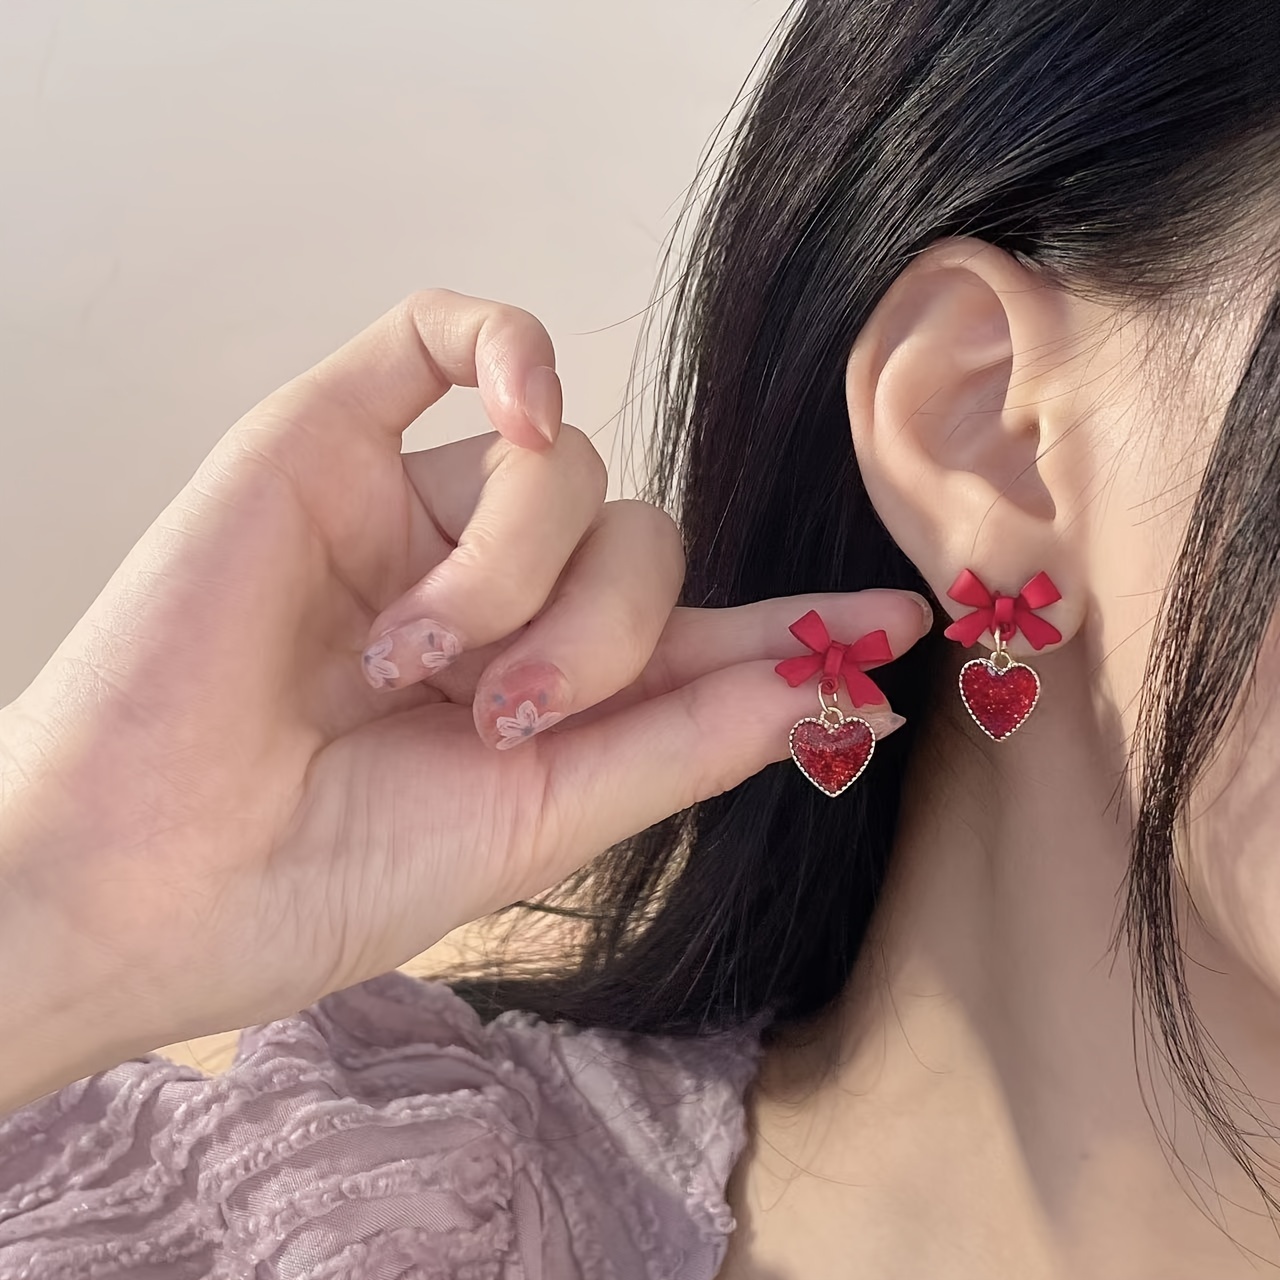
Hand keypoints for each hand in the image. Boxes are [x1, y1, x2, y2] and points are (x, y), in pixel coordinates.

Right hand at [0, 290, 930, 1097]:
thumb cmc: (321, 873)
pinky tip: (525, 411)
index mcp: (541, 688)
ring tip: (410, 658)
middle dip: (605, 632)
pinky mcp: (333, 438)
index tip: (898, 629)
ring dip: (522, 573)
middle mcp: (492, 593)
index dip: (795, 626)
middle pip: (644, 544)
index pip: (696, 634)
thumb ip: (685, 739)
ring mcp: (416, 512)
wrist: (143, 873)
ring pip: (572, 467)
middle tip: (499, 715)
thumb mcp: (540, 816)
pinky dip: (514, 353)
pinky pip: (456, 335)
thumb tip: (833, 695)